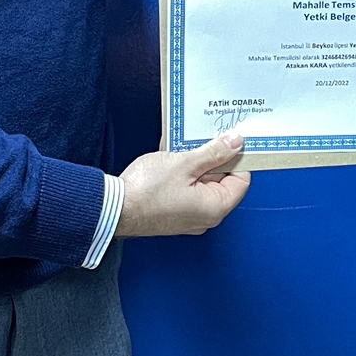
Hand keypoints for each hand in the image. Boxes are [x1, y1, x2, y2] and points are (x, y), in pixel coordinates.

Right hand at [115, 133, 251, 236]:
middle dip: (212, 157)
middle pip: (221, 180)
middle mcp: (205, 216)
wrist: (114, 208)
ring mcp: (189, 214)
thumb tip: (235, 143)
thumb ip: (213, 152)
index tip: (231, 140)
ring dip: (194, 162)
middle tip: (202, 139)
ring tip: (183, 146)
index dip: (237, 158)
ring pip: (201, 181)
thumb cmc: (147, 191)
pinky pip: (187, 187)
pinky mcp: (174, 210)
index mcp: (215, 207)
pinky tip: (172, 156)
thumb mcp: (185, 163)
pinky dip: (182, 171)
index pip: (241, 179)